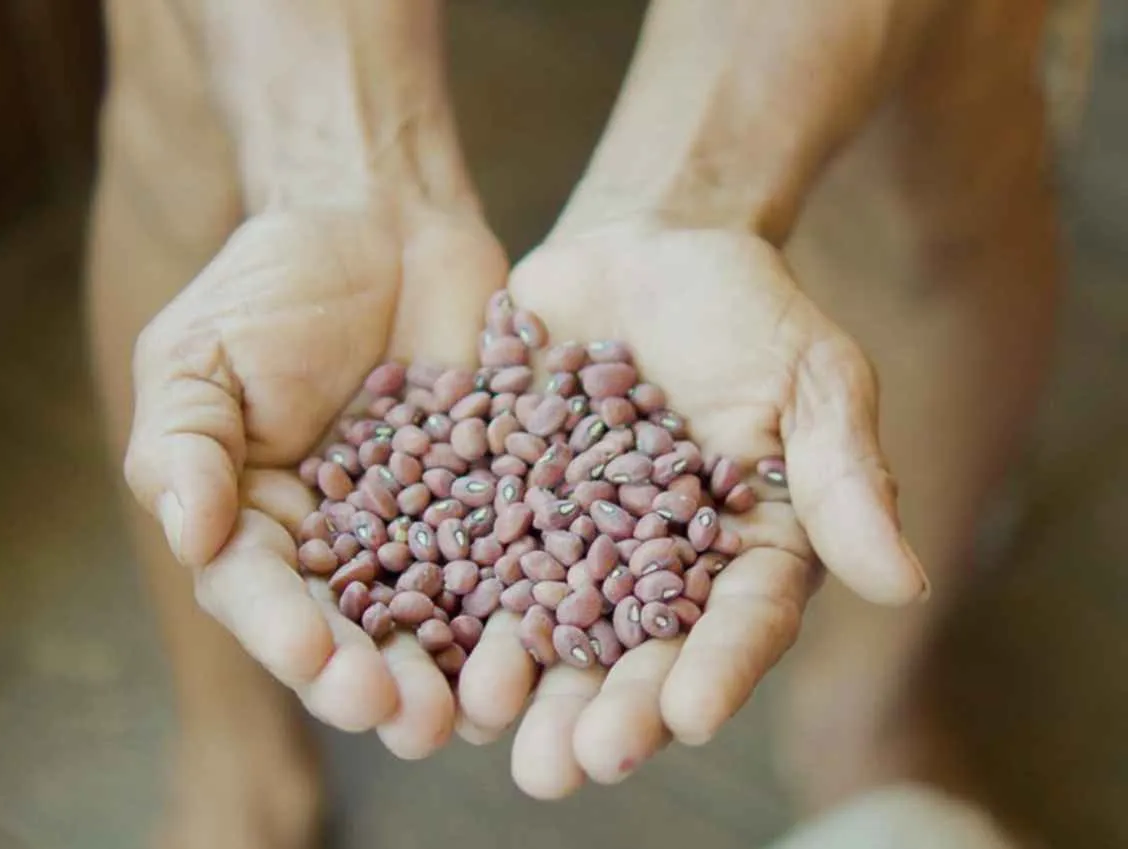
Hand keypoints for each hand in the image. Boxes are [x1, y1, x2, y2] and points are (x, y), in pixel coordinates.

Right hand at [124, 199, 505, 756]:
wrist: (384, 226)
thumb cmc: (274, 286)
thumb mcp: (201, 352)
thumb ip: (185, 442)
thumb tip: (189, 534)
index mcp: (258, 526)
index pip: (261, 594)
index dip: (284, 631)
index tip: (313, 656)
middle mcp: (344, 550)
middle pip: (357, 633)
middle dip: (378, 680)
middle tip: (407, 717)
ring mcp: (429, 533)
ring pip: (442, 621)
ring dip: (459, 672)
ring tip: (480, 709)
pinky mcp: (502, 504)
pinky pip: (520, 561)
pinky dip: (534, 602)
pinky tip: (554, 638)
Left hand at [454, 218, 928, 796]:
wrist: (640, 249)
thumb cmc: (744, 309)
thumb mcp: (809, 378)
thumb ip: (842, 476)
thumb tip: (903, 582)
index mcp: (741, 554)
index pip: (738, 625)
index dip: (715, 671)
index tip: (689, 714)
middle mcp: (652, 570)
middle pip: (630, 655)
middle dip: (602, 711)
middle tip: (568, 766)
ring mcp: (568, 543)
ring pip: (544, 629)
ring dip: (516, 683)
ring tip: (486, 721)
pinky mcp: (496, 504)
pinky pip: (468, 558)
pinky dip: (445, 598)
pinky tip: (414, 637)